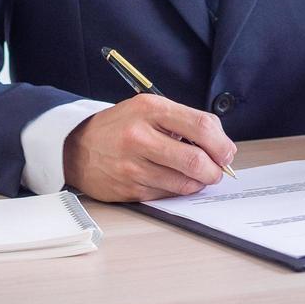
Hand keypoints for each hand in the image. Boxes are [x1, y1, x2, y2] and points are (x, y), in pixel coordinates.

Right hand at [63, 95, 236, 201]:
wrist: (77, 147)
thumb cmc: (121, 127)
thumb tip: (221, 145)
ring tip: (198, 176)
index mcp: (151, 109)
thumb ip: (184, 122)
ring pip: (184, 182)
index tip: (227, 153)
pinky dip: (179, 190)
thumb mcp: (149, 110)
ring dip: (199, 182)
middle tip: (217, 170)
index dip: (222, 144)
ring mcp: (133, 165)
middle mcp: (140, 136)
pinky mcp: (129, 188)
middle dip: (215, 170)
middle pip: (195, 160)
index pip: (201, 126)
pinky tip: (175, 181)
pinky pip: (167, 194)